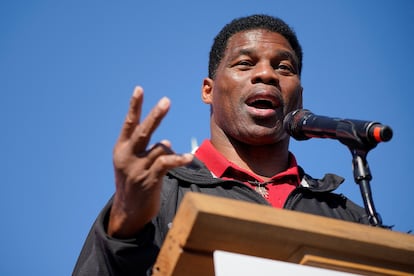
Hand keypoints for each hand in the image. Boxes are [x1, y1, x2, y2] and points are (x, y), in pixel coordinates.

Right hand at [108, 86, 192, 237]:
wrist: (127, 213)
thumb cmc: (133, 184)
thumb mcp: (132, 164)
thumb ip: (147, 150)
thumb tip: (167, 141)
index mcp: (120, 149)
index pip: (129, 124)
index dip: (134, 106)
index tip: (139, 89)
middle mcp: (127, 156)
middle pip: (143, 131)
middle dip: (155, 115)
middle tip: (166, 101)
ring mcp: (138, 168)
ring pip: (159, 147)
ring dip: (170, 149)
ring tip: (179, 156)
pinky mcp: (149, 179)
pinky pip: (167, 163)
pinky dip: (178, 158)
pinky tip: (188, 157)